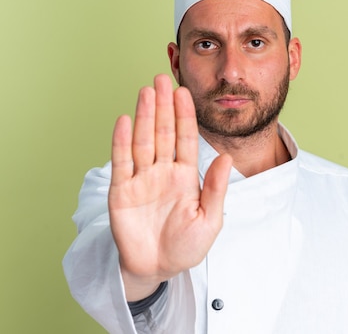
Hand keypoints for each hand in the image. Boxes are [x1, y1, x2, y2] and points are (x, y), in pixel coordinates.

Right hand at [109, 74, 231, 300]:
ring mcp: (141, 179)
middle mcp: (162, 171)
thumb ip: (215, 188)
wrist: (157, 269)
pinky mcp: (121, 191)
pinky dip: (122, 141)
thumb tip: (226, 158)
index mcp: (185, 175)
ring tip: (146, 92)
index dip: (185, 115)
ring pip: (143, 141)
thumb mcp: (209, 220)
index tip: (184, 92)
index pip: (185, 138)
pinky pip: (122, 162)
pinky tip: (125, 120)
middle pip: (163, 132)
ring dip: (144, 116)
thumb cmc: (186, 246)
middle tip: (161, 78)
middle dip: (163, 106)